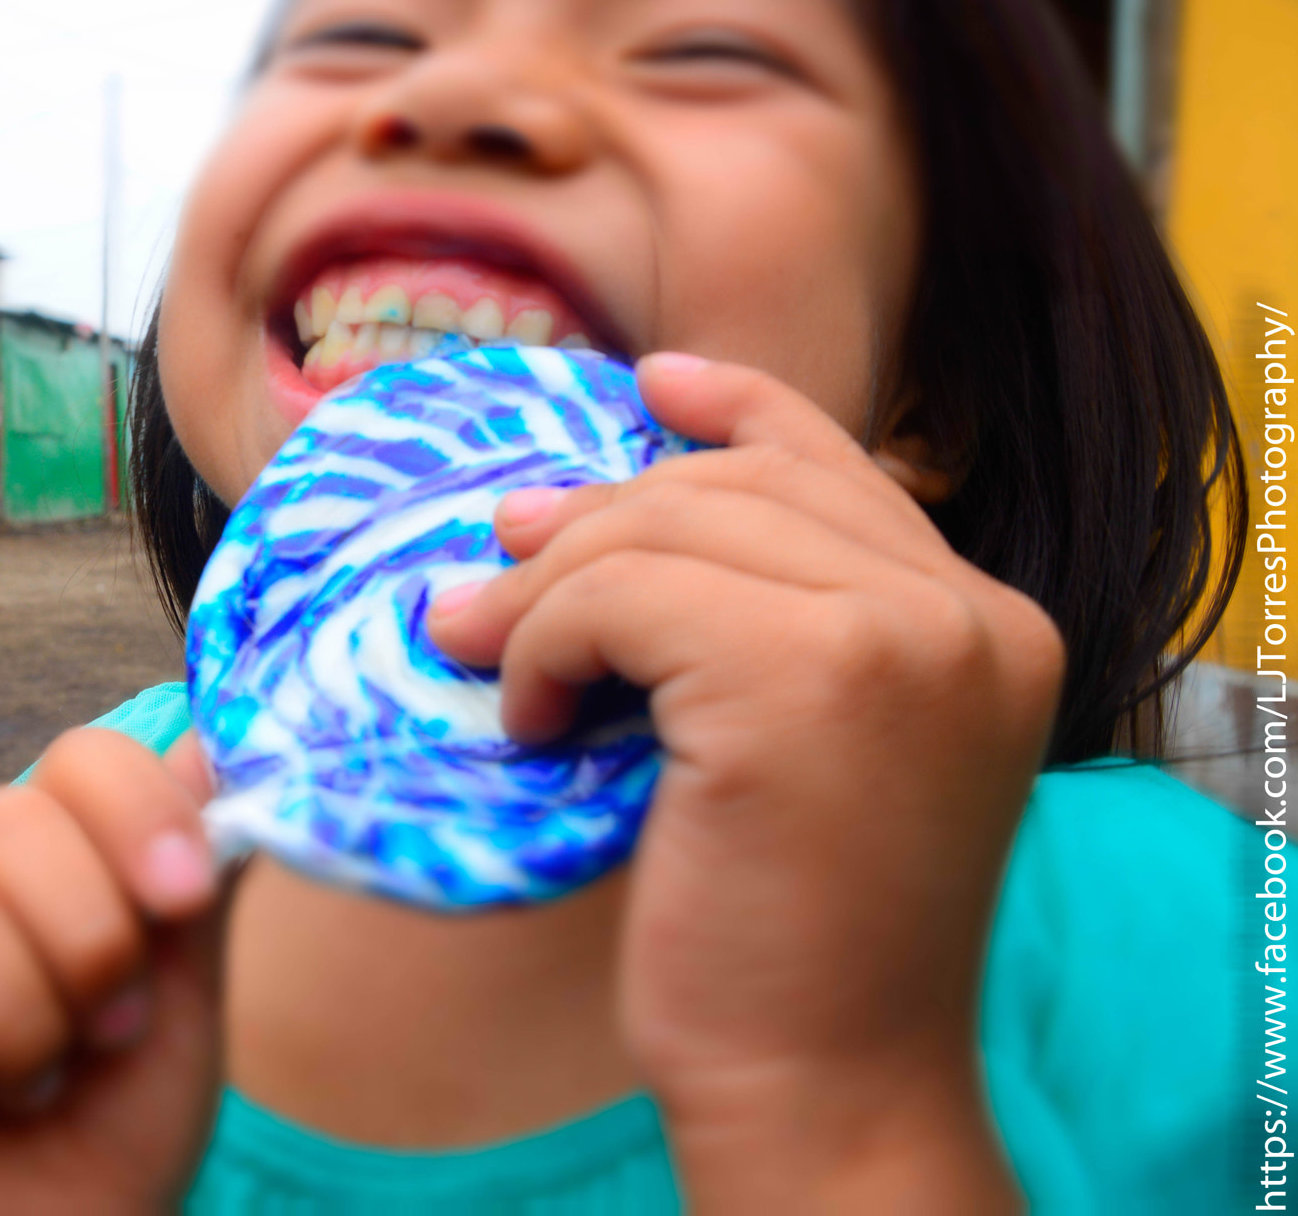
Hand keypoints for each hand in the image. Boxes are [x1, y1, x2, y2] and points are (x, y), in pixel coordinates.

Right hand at [0, 727, 228, 1212]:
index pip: (82, 757)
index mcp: (44, 851)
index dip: (141, 815)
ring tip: (29, 1085)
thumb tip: (215, 750)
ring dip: (18, 1028)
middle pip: (2, 821)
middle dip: (86, 946)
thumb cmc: (113, 1119)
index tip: (185, 900)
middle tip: (105, 1032)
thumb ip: (201, 875)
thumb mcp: (187, 996)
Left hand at [427, 353, 1061, 1211]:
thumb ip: (750, 619)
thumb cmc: (784, 940)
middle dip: (592, 518)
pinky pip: (620, 595)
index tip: (648, 383)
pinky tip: (529, 723)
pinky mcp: (808, 675)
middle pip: (733, 485)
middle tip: (488, 569)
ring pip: (663, 529)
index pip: (840, 465)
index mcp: (989, 627)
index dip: (735, 408)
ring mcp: (904, 637)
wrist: (819, 1089)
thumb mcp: (792, 749)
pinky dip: (544, 644)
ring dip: (546, 594)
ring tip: (484, 660)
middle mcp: (970, 613)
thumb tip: (562, 507)